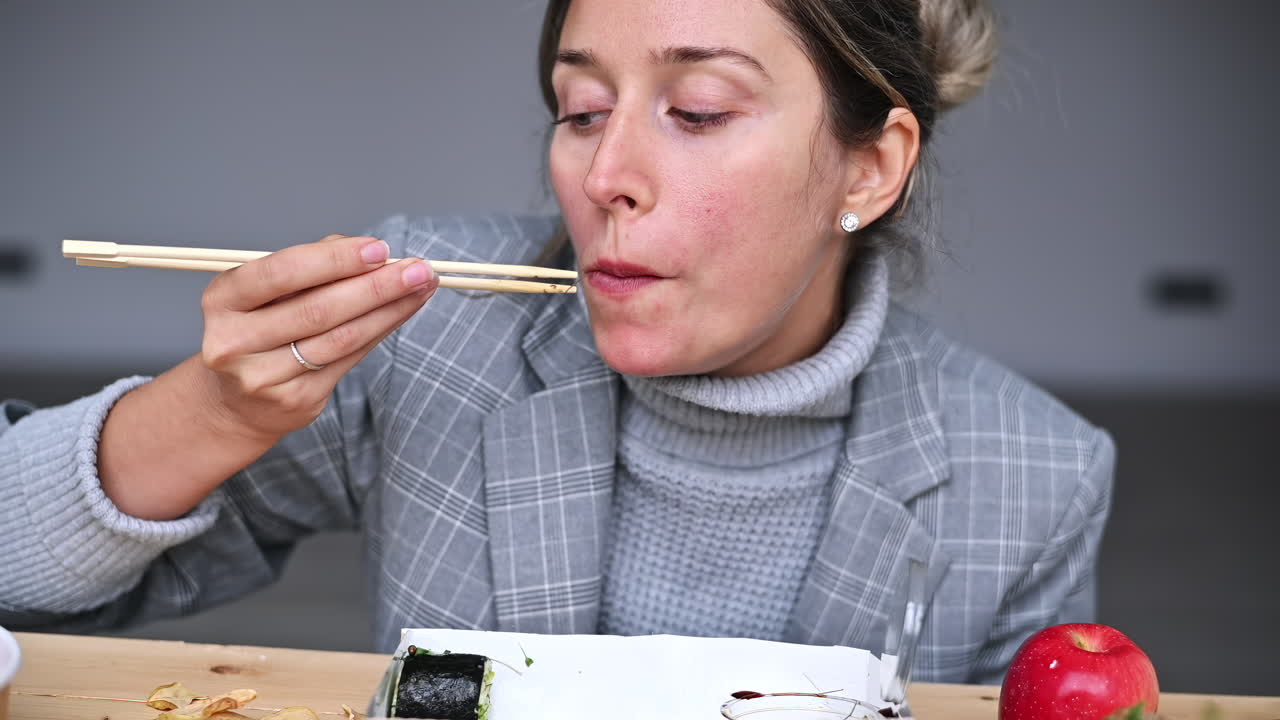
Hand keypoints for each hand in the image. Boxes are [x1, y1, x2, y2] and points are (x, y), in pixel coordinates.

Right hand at [197, 233, 436, 439]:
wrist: (235, 402)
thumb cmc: (259, 328)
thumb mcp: (266, 291)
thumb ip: (310, 265)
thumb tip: (367, 251)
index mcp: (223, 300)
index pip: (281, 274)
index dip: (333, 261)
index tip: (379, 248)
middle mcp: (234, 341)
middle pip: (318, 310)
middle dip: (375, 286)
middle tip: (417, 269)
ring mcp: (263, 377)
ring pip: (340, 338)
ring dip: (389, 309)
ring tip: (422, 287)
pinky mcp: (295, 400)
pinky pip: (349, 360)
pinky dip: (381, 330)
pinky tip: (403, 311)